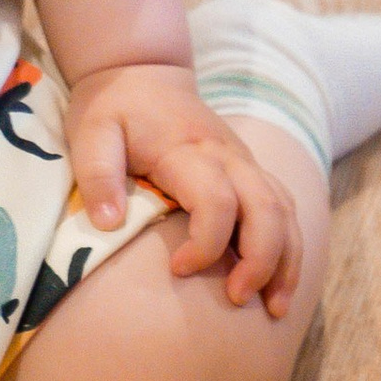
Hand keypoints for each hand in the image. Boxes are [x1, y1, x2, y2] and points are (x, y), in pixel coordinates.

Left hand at [65, 60, 305, 318]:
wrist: (141, 72)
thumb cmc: (113, 107)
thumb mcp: (91, 131)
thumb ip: (98, 173)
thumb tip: (108, 224)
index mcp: (188, 150)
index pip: (217, 201)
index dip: (205, 244)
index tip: (178, 270)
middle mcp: (228, 156)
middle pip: (268, 210)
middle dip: (262, 261)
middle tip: (240, 300)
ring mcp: (245, 162)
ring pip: (285, 211)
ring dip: (286, 260)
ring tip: (274, 308)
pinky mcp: (250, 170)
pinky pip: (283, 207)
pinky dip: (289, 246)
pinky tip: (278, 282)